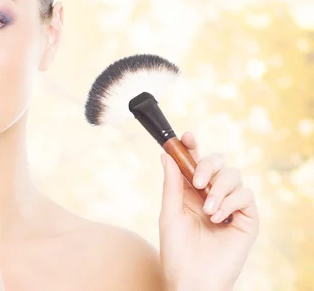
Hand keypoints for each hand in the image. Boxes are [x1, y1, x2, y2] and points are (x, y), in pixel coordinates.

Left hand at [159, 132, 259, 289]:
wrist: (192, 278)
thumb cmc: (177, 249)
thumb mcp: (170, 212)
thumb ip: (171, 183)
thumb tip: (166, 155)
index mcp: (191, 191)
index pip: (195, 161)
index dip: (192, 146)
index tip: (186, 136)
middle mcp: (212, 194)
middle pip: (218, 162)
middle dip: (207, 165)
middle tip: (197, 182)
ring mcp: (230, 205)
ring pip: (233, 175)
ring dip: (218, 189)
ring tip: (207, 210)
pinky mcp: (246, 219)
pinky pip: (245, 195)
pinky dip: (230, 202)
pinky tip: (218, 217)